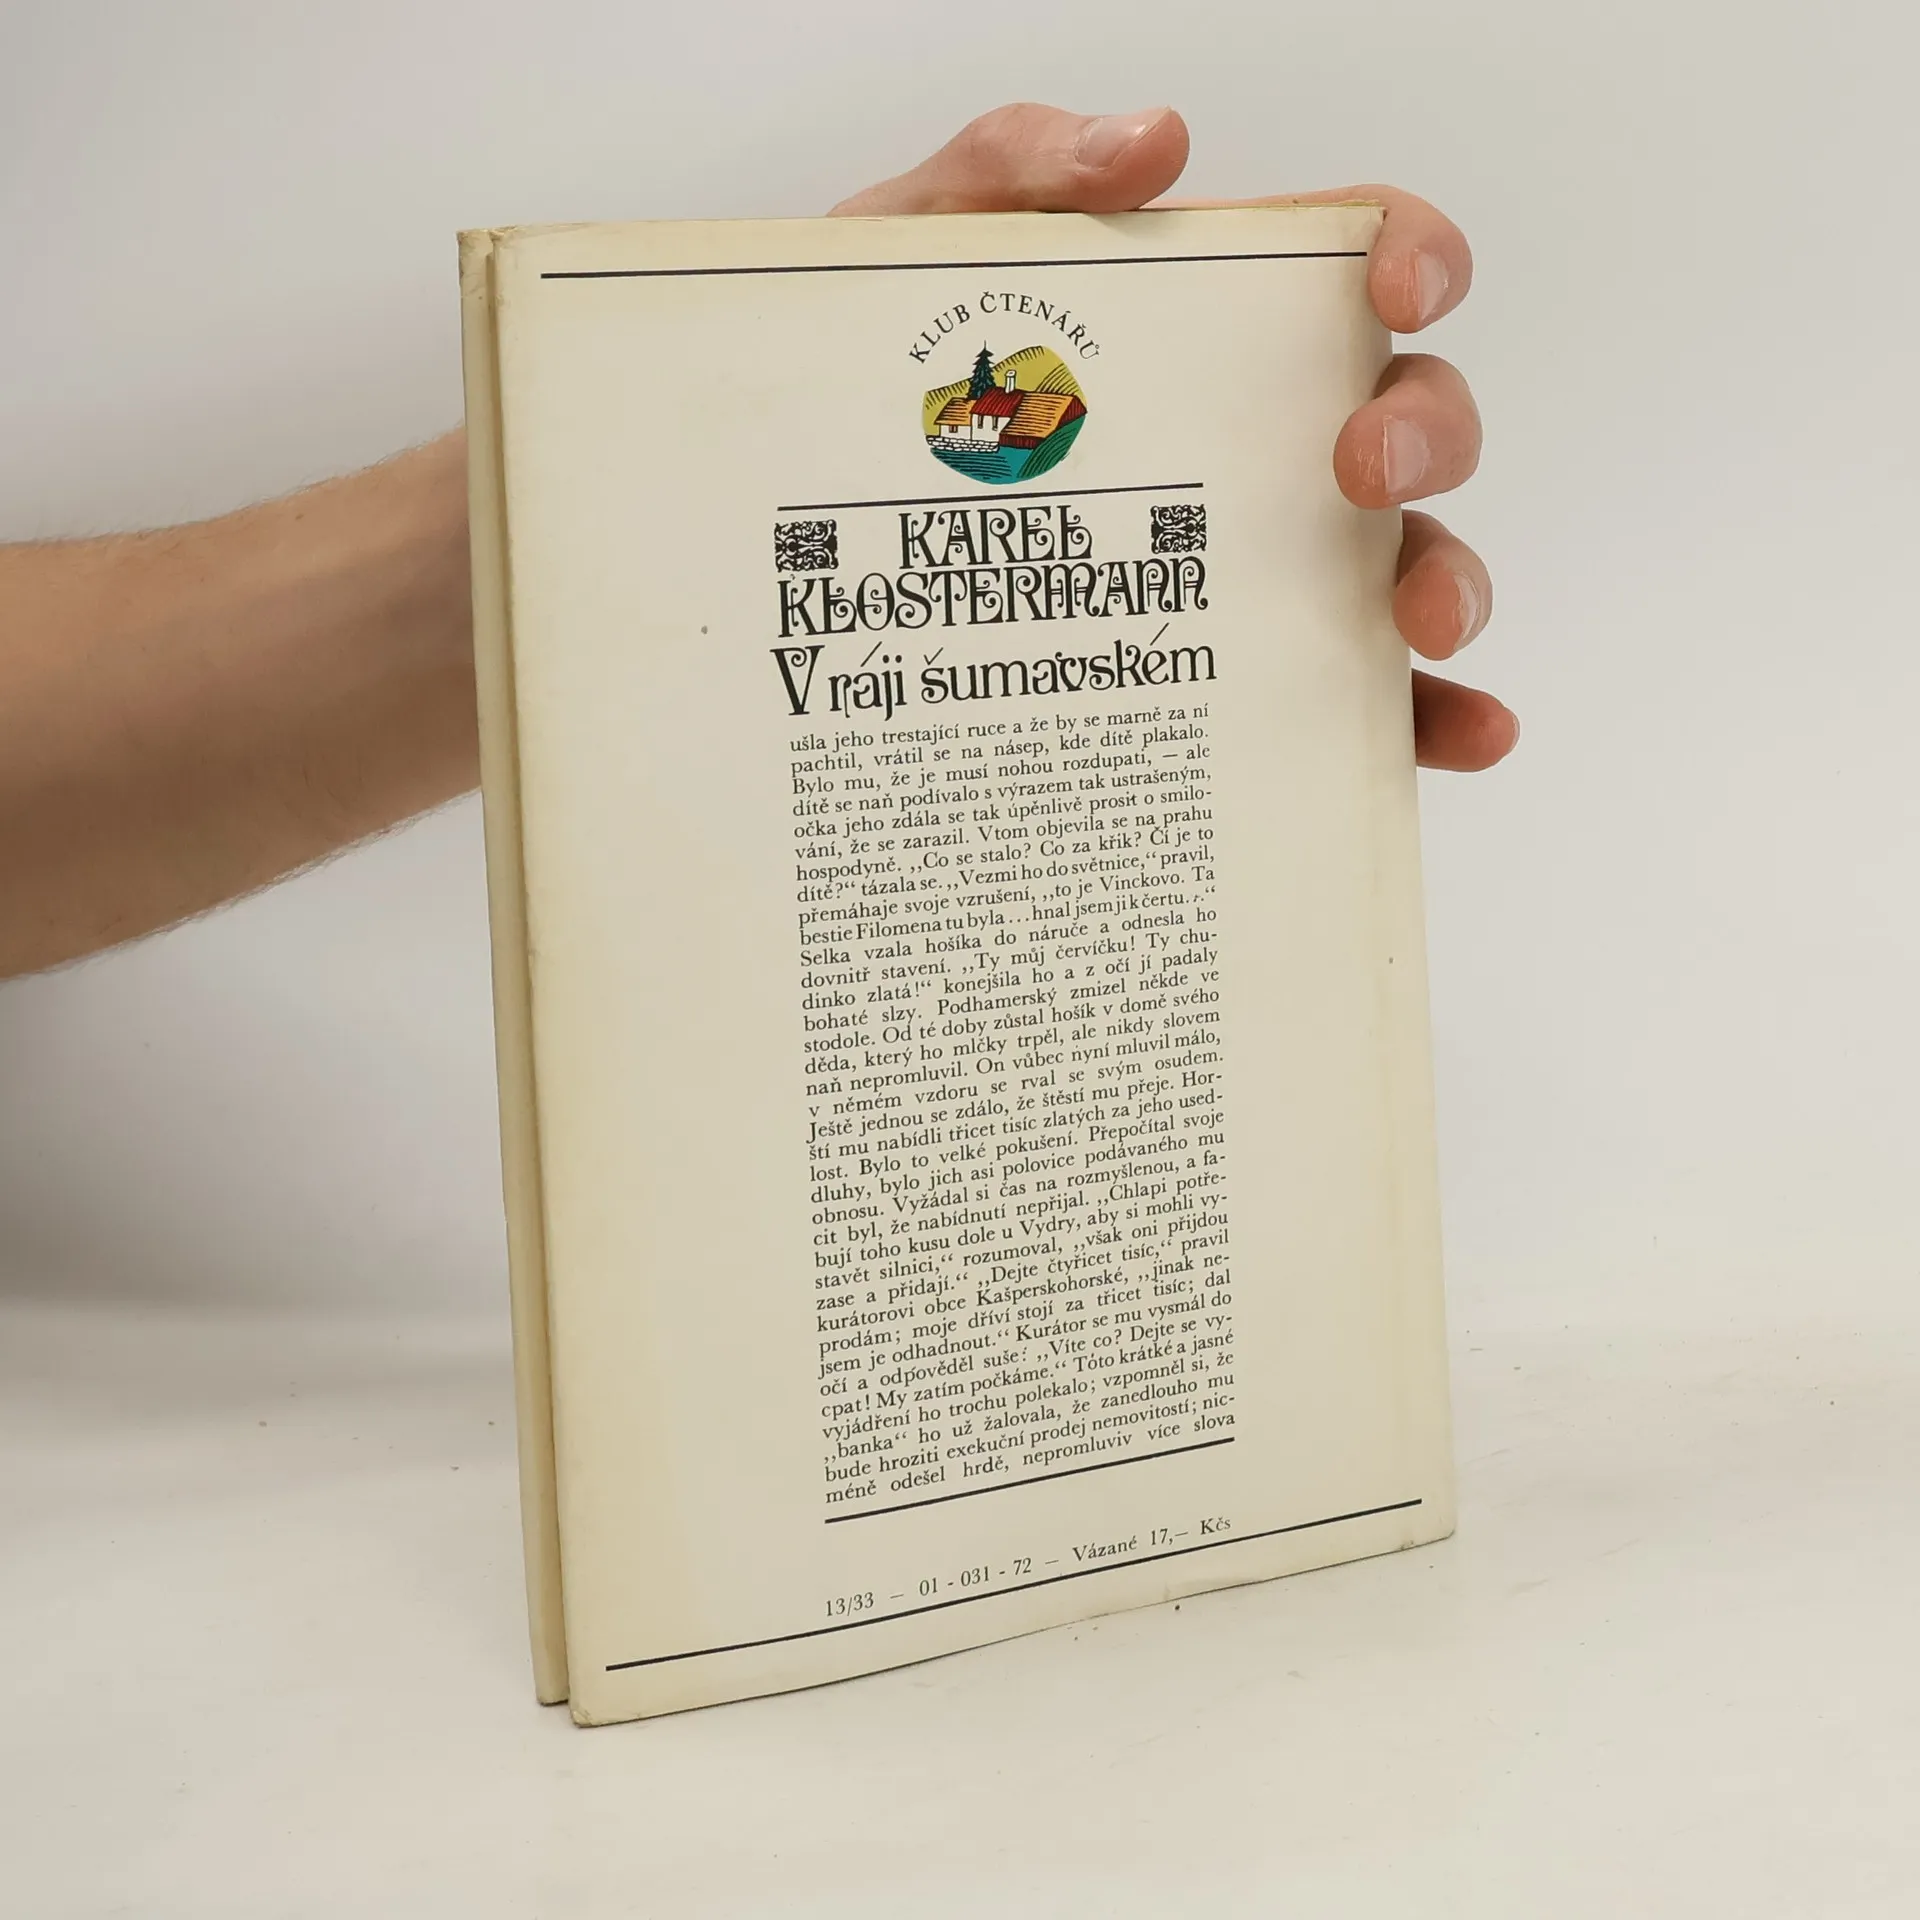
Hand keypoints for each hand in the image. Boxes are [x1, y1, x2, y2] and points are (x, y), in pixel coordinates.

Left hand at [834, 105, 1513, 772]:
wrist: (782, 523)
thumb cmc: (868, 383)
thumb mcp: (907, 254)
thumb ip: (1011, 169)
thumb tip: (1151, 147)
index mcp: (1212, 322)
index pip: (1358, 259)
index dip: (1413, 255)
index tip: (1392, 289)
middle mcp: (1263, 440)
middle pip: (1411, 414)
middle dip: (1425, 432)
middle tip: (1359, 468)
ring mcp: (1259, 564)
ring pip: (1405, 560)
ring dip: (1446, 580)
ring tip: (1424, 622)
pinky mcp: (1235, 675)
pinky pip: (1354, 700)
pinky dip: (1425, 720)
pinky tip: (1457, 739)